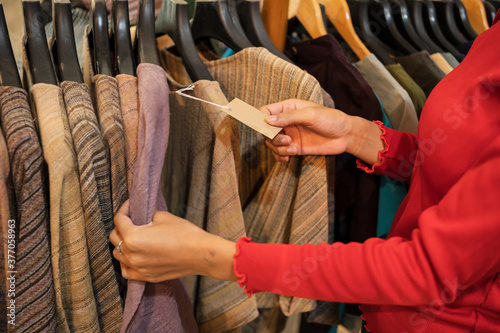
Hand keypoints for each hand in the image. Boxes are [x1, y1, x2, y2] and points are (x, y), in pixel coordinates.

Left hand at [109, 200, 237, 282]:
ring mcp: (139, 268)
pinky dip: (126, 262)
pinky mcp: (146, 276)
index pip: (119, 220)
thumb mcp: (163, 217)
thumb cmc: (184, 233)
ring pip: (118, 255)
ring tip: (133, 237)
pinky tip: (134, 255)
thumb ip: (147, 216)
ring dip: (122, 244)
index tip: (130, 205)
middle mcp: (132, 255)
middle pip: (115, 238)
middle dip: (121, 226)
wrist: (200, 254)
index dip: (124, 209)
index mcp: (134, 237)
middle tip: (132, 219)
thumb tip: (141, 216)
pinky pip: (126, 271)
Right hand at [261, 99, 353, 161]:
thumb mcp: (310, 115)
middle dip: (273, 137)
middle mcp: (287, 121)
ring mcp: (290, 135)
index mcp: (289, 107)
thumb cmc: (331, 119)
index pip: (266, 111)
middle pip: (266, 130)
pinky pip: (280, 153)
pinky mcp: (295, 147)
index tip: (264, 127)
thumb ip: (289, 117)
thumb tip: (267, 120)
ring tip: (292, 148)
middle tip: (286, 140)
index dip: (261, 118)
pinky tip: (288, 157)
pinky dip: (280, 156)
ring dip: (278, 148)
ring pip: (272, 143)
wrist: (346, 136)